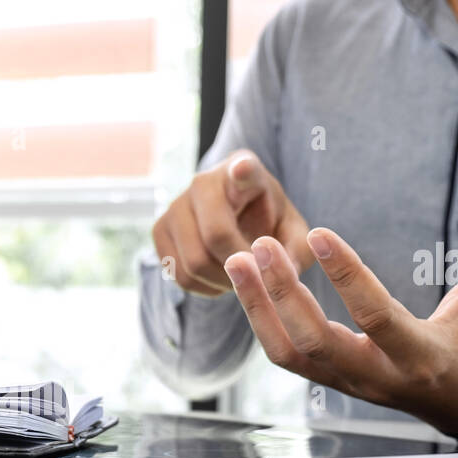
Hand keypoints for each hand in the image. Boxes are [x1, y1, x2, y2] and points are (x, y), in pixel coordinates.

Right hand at [153, 149, 311, 296]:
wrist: (236, 220)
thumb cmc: (269, 224)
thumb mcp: (293, 234)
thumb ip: (297, 252)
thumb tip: (284, 272)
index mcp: (245, 171)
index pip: (242, 169)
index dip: (241, 172)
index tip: (243, 170)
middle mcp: (204, 181)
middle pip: (215, 236)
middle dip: (239, 268)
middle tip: (256, 277)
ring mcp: (175, 205)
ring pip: (194, 262)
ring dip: (222, 283)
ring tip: (240, 278)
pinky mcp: (159, 230)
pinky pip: (179, 275)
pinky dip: (204, 288)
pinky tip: (220, 278)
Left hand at [223, 170, 457, 438]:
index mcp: (424, 356)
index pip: (376, 316)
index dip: (346, 275)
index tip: (318, 233)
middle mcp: (380, 377)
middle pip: (315, 342)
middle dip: (283, 294)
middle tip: (258, 246)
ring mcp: (350, 384)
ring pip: (289, 354)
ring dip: (259, 307)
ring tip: (238, 260)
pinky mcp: (332, 381)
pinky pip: (286, 356)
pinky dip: (263, 320)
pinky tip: (249, 282)